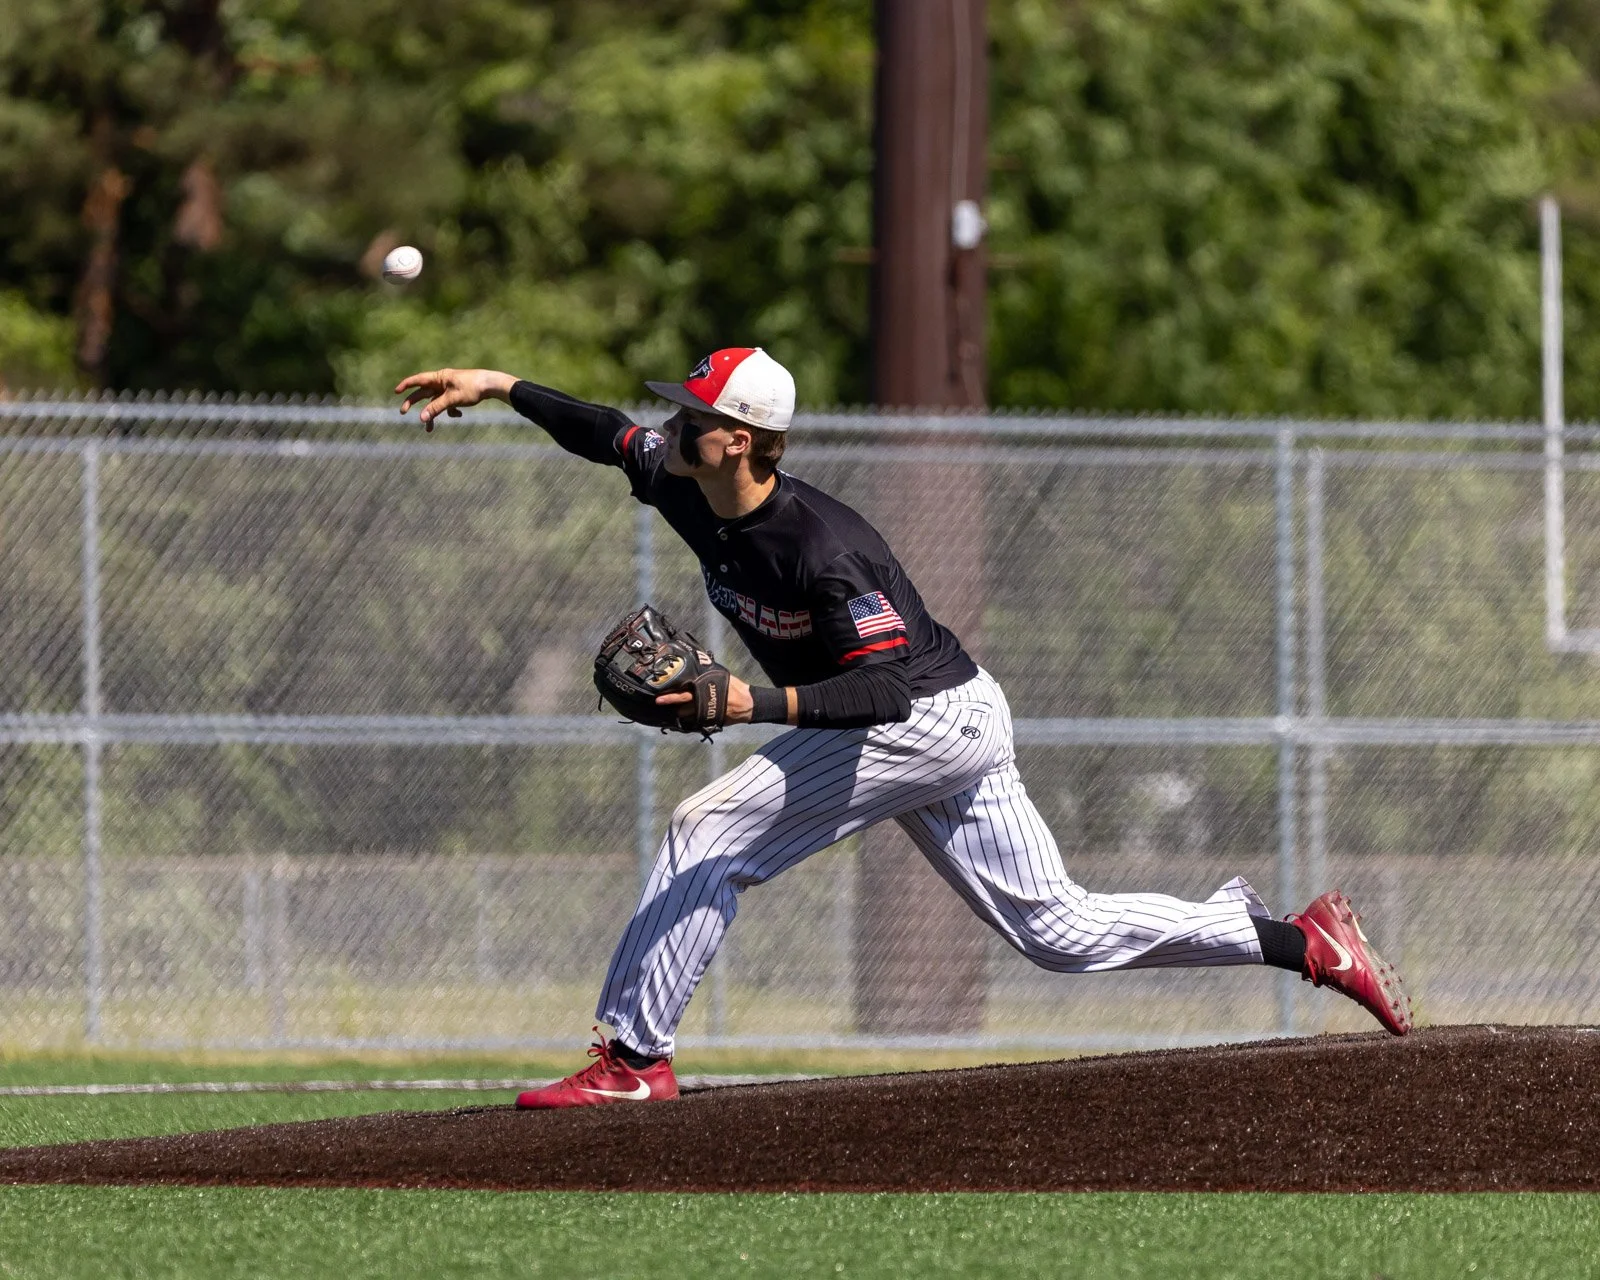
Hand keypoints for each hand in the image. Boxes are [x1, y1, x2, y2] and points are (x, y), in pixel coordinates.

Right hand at [394, 368, 516, 429]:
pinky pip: (448, 405)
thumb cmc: (472, 388)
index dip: (406, 385)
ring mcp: (449, 389)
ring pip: (435, 403)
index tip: (396, 391)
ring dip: (432, 415)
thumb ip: (436, 408)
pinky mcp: (457, 395)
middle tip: (402, 412)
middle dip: (413, 403)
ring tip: (429, 429)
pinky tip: (459, 415)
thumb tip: (421, 418)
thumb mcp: (452, 399)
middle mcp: (442, 382)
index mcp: (439, 378)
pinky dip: (450, 412)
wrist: (491, 385)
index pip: (418, 380)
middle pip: (423, 393)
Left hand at [657, 674, 754, 723]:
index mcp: (703, 689)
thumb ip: (705, 672)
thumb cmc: (733, 687)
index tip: (659, 697)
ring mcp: (704, 713)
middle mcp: (701, 702)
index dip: (670, 695)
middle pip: (681, 706)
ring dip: (681, 711)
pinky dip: (689, 718)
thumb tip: (695, 663)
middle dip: (671, 704)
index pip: (682, 693)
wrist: (746, 704)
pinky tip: (688, 714)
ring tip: (677, 707)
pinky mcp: (708, 721)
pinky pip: (693, 721)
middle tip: (661, 702)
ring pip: (685, 715)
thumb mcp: (719, 674)